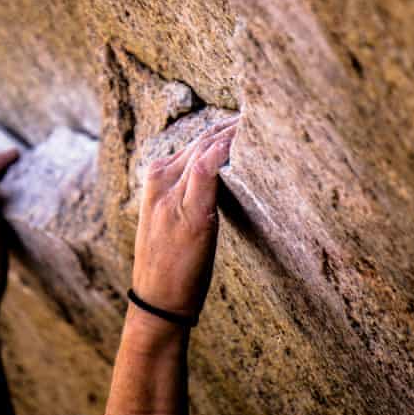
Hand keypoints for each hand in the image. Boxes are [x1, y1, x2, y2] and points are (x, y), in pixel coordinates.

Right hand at [132, 116, 238, 321]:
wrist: (157, 302)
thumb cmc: (169, 266)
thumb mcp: (170, 223)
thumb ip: (188, 195)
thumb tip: (219, 178)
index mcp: (155, 182)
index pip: (191, 145)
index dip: (219, 129)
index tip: (243, 119)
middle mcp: (160, 184)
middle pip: (199, 142)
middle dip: (229, 126)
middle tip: (259, 112)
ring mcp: (173, 199)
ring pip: (203, 152)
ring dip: (231, 133)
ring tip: (258, 120)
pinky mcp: (190, 217)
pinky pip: (205, 173)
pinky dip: (221, 153)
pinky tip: (239, 141)